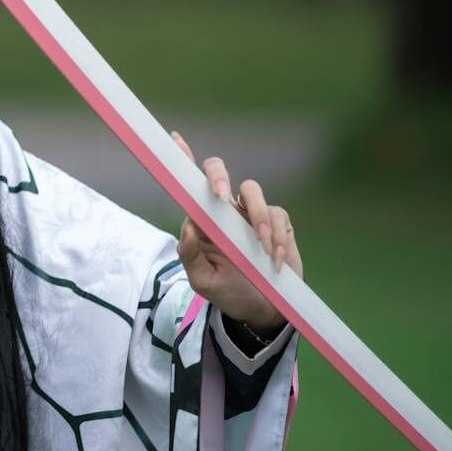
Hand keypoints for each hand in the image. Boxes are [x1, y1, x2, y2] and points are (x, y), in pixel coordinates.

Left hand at [169, 130, 303, 333]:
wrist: (262, 311)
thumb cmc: (228, 291)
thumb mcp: (203, 281)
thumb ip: (189, 255)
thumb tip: (187, 226)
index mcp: (202, 220)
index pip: (189, 185)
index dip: (181, 159)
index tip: (174, 139)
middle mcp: (224, 211)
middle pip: (218, 172)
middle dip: (218, 175)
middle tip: (220, 194)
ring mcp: (250, 214)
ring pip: (252, 190)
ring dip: (256, 216)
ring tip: (260, 246)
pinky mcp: (277, 223)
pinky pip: (277, 214)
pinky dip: (276, 236)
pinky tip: (273, 260)